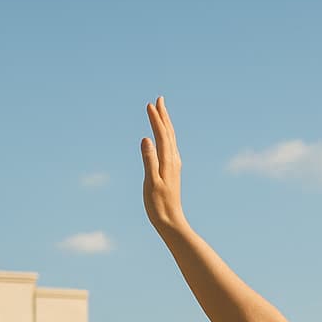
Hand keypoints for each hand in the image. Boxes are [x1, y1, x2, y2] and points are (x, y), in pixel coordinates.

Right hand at [141, 96, 185, 233]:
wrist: (171, 221)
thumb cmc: (158, 205)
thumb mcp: (151, 182)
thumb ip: (149, 160)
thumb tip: (146, 139)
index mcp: (167, 161)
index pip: (162, 134)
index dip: (155, 119)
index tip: (149, 105)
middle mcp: (173, 161)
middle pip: (169, 133)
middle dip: (163, 116)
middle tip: (159, 100)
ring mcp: (174, 166)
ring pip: (171, 140)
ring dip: (166, 125)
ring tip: (161, 114)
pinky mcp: (172, 172)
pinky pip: (170, 148)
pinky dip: (167, 137)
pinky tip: (166, 139)